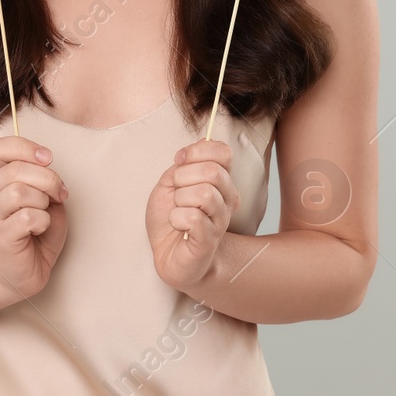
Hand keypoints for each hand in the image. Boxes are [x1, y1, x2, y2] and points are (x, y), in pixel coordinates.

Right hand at [0, 135, 67, 300]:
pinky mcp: (1, 236)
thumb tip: (45, 165)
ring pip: (18, 191)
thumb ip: (44, 177)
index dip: (26, 148)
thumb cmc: (37, 230)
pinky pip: (27, 217)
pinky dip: (43, 220)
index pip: (0, 147)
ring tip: (45, 213)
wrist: (26, 269)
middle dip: (48, 178)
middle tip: (59, 193)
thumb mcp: (47, 196)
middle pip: (16, 169)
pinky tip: (40, 228)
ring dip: (43, 200)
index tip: (47, 158)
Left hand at [146, 138, 239, 291]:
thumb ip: (185, 163)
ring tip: (177, 211)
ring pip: (204, 194)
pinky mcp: (209, 239)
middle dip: (183, 178)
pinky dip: (177, 218)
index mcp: (221, 181)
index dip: (196, 152)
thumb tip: (203, 141)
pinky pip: (193, 217)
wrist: (168, 255)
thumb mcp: (171, 183)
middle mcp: (227, 199)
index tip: (179, 162)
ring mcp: (221, 220)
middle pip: (213, 171)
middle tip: (176, 193)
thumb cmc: (171, 218)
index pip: (223, 152)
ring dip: (179, 200)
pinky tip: (178, 226)